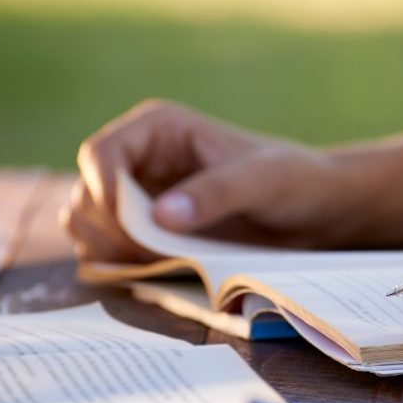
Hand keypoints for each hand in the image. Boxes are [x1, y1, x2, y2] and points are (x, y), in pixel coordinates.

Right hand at [60, 99, 363, 261]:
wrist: (314, 211)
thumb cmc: (294, 181)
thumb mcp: (263, 181)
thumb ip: (216, 194)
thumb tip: (160, 216)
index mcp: (158, 129)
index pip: (101, 154)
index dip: (102, 190)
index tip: (131, 226)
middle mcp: (140, 161)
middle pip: (87, 196)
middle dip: (108, 230)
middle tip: (149, 255)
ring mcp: (139, 199)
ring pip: (89, 227)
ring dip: (108, 252)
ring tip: (155, 264)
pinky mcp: (148, 233)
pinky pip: (110, 252)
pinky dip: (120, 267)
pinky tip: (155, 273)